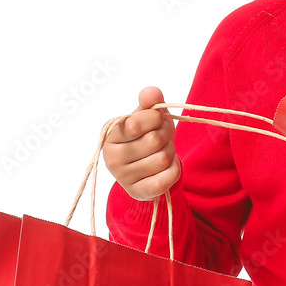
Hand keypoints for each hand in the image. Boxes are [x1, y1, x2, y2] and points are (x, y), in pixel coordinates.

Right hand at [102, 86, 181, 200]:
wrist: (146, 169)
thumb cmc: (146, 137)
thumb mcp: (148, 117)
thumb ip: (150, 102)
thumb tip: (151, 92)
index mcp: (111, 134)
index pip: (137, 124)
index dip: (157, 118)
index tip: (158, 120)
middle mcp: (111, 157)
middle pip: (155, 141)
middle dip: (167, 135)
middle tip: (164, 137)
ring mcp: (123, 178)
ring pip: (163, 158)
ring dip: (171, 153)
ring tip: (163, 152)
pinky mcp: (138, 192)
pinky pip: (167, 178)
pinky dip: (174, 169)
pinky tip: (167, 167)